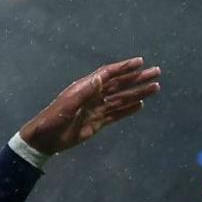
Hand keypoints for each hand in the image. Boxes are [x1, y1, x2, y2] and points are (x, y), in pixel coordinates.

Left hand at [18, 58, 162, 155]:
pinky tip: (141, 105)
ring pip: (122, 99)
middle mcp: (94, 95)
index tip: (140, 62)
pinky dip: (129, 110)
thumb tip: (101, 78)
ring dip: (138, 93)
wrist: (45, 139)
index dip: (124, 67)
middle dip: (138, 78)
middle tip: (156, 72)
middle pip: (120, 84)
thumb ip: (85, 92)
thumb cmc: (53, 120)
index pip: (109, 74)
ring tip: (155, 88)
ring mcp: (97, 109)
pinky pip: (117, 114)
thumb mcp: (68, 105)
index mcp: (86, 87)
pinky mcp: (98, 122)